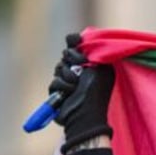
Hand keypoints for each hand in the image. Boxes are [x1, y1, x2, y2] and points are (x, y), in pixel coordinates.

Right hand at [48, 33, 114, 153]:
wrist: (84, 116)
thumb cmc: (96, 94)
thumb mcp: (100, 69)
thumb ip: (95, 52)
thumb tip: (84, 37)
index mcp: (94, 65)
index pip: (78, 45)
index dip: (75, 43)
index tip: (76, 44)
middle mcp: (82, 71)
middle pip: (67, 54)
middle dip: (72, 60)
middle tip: (79, 69)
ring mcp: (70, 81)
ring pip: (59, 67)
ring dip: (67, 76)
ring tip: (75, 86)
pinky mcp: (60, 91)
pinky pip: (55, 81)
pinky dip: (62, 86)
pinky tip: (69, 94)